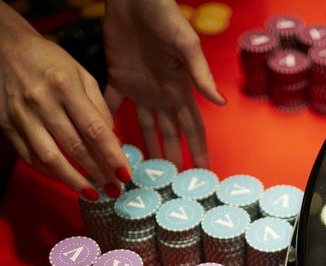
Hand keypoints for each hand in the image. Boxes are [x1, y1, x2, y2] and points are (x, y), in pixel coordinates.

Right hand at [0, 24, 130, 195]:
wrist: (5, 50)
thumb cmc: (51, 62)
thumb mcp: (83, 75)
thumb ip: (99, 108)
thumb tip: (114, 142)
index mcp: (65, 87)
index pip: (94, 129)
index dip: (111, 155)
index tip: (125, 174)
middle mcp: (42, 102)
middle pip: (75, 147)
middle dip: (98, 173)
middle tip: (114, 190)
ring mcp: (22, 116)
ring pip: (50, 158)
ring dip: (73, 180)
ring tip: (92, 193)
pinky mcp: (7, 126)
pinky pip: (30, 157)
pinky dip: (50, 173)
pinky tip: (67, 179)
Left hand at [102, 0, 226, 169]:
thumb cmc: (165, 14)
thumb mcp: (186, 44)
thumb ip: (200, 74)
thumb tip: (220, 103)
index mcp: (180, 88)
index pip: (193, 128)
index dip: (199, 152)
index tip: (204, 176)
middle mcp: (162, 93)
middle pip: (170, 135)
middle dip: (171, 160)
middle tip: (170, 188)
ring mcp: (140, 88)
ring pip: (144, 128)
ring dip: (144, 150)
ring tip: (140, 174)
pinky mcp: (117, 77)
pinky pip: (112, 105)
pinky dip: (109, 123)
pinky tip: (105, 143)